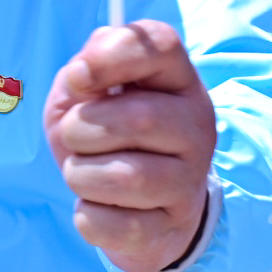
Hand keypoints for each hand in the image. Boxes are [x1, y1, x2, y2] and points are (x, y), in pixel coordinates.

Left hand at [44, 19, 218, 271]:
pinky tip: (96, 206)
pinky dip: (88, 216)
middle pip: (140, 118)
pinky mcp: (172, 226)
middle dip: (82, 129)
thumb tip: (81, 76)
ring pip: (127, 177)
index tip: (76, 77)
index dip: (111, 56)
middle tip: (75, 136)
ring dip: (81, 174)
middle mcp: (196, 126)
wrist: (135, 205)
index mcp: (177, 79)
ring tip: (84, 173)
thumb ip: (83, 71)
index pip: (162, 45)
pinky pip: (115, 224)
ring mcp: (190, 180)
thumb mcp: (86, 93)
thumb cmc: (105, 136)